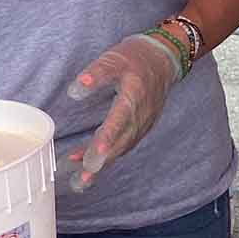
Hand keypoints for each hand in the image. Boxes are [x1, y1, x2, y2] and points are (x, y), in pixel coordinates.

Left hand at [63, 33, 184, 189]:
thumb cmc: (136, 58)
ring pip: (122, 147)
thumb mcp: (114, 58)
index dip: (106, 138)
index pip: (119, 119)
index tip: (94, 155)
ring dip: (102, 163)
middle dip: (101, 161)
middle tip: (81, 178)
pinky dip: (109, 156)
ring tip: (80, 180)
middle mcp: (141, 114)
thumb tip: (75, 91)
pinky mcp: (141, 127)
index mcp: (134, 95)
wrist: (163, 59)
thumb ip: (96, 73)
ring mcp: (143, 123)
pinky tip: (91, 163)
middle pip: (121, 142)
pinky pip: (124, 145)